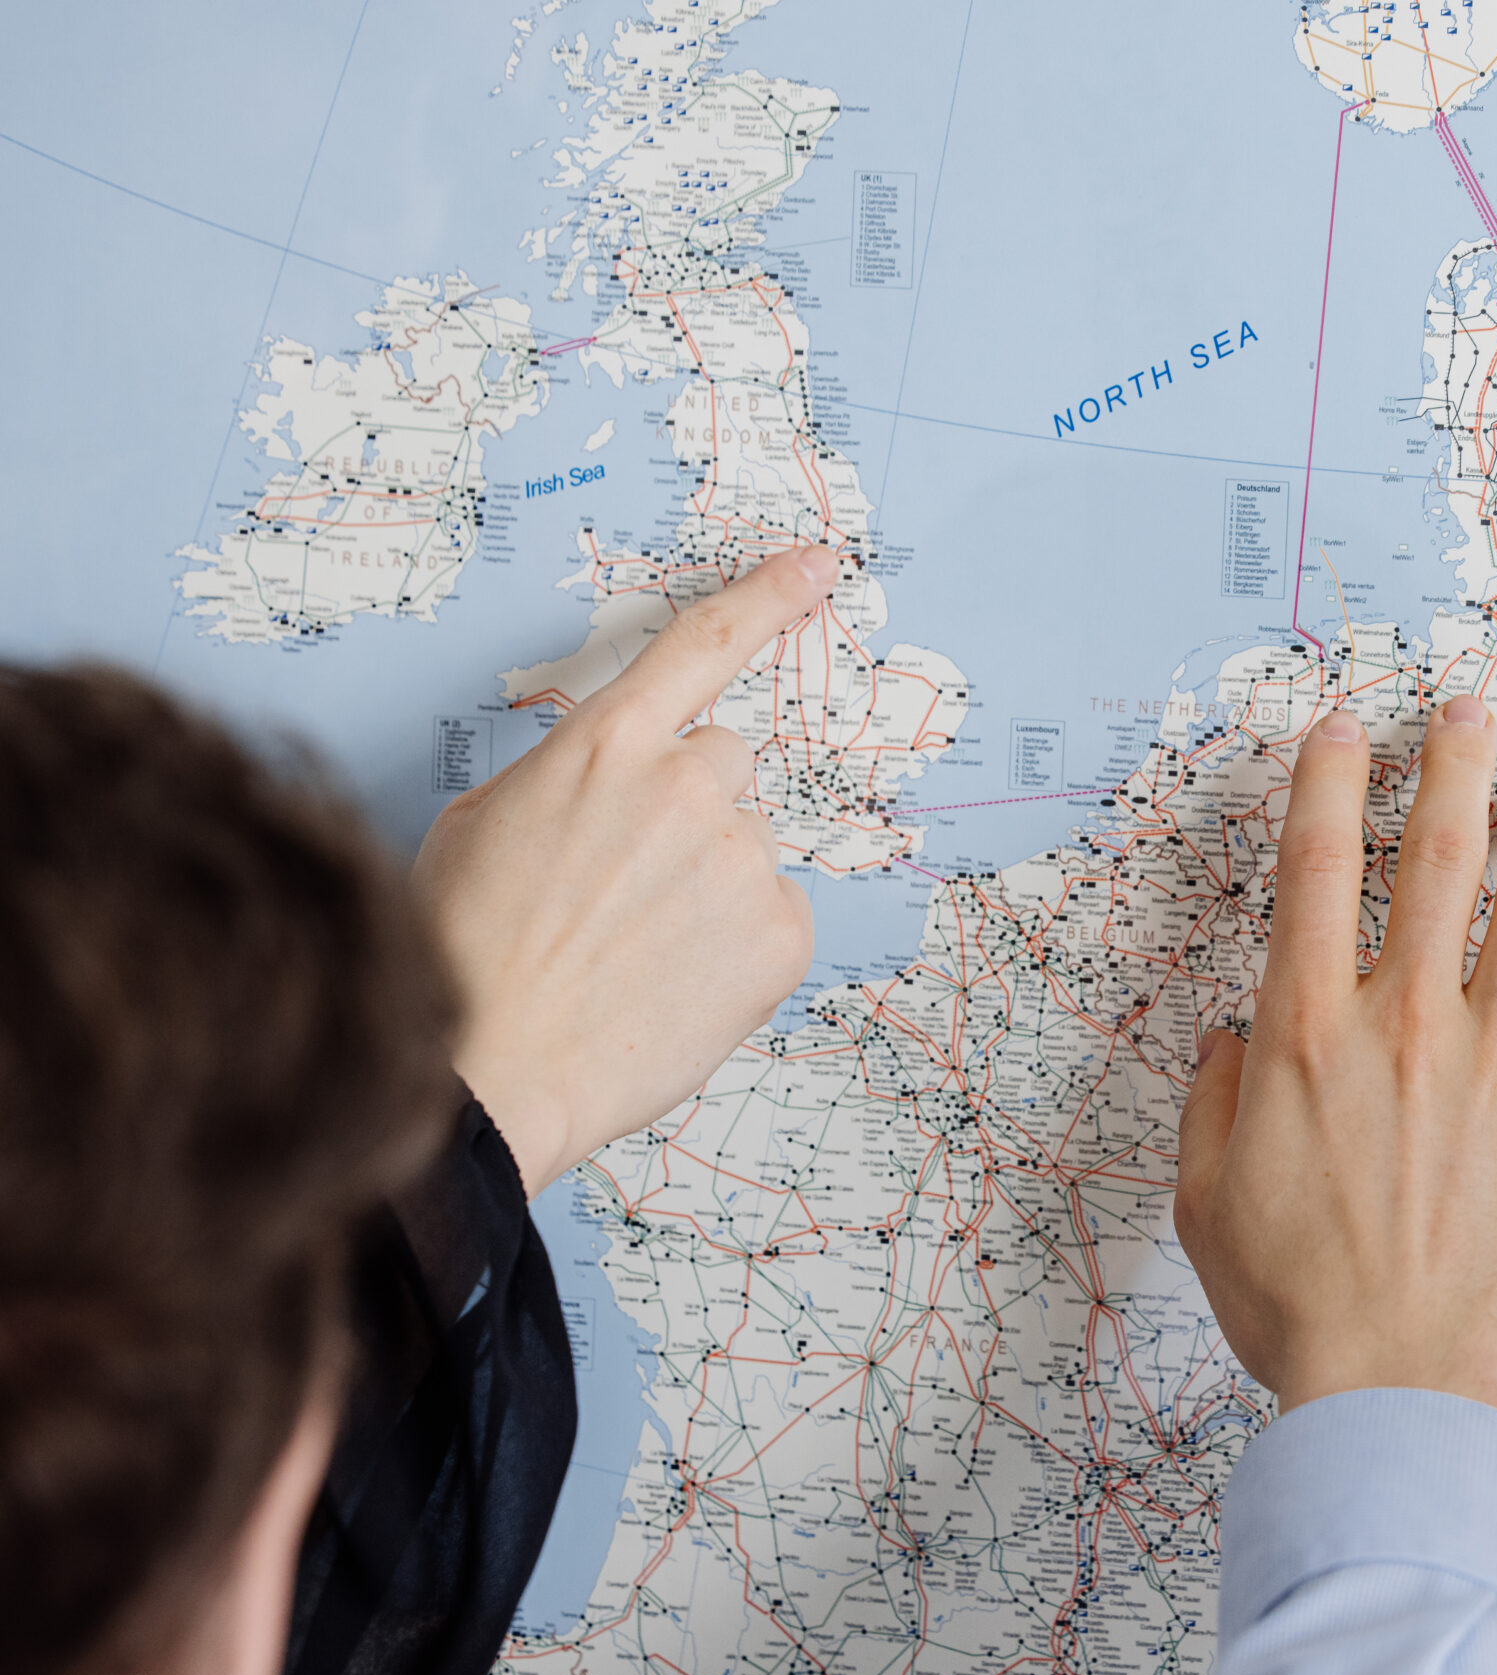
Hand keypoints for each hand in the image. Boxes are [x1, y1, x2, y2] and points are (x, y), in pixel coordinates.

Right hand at [415, 544, 832, 1195]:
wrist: (492, 1071)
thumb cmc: (464, 955)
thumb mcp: (480, 826)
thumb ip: (564, 777)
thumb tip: (603, 781)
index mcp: (606, 746)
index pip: (703, 644)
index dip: (767, 596)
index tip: (817, 566)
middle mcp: (686, 787)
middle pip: (723, 763)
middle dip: (686, 809)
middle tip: (627, 884)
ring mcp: (742, 859)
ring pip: (746, 846)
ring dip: (708, 882)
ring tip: (637, 949)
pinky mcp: (782, 933)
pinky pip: (774, 915)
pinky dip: (736, 945)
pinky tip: (675, 982)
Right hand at [1175, 697, 1496, 1419]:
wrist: (1399, 1391)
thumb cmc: (1295, 1307)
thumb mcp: (1204, 1202)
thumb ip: (1211, 1103)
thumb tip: (1229, 1040)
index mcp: (1309, 1032)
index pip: (1319, 865)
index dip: (1330, 779)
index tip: (1342, 728)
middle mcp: (1408, 1022)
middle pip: (1440, 855)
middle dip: (1452, 764)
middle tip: (1466, 711)